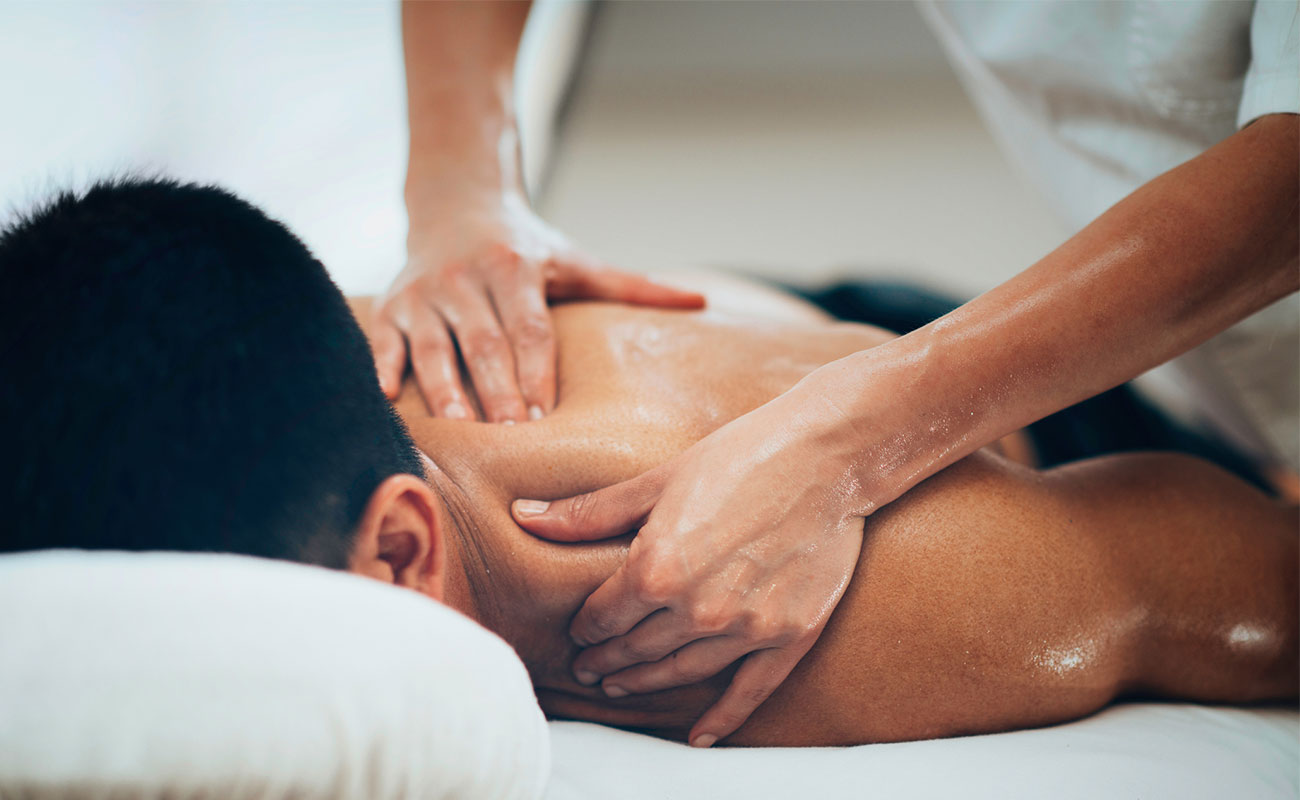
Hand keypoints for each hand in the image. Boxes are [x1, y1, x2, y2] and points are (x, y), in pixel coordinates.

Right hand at [373, 194, 703, 420]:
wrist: (455, 202)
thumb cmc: (526, 247)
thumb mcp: (577, 260)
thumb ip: (632, 285)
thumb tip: (700, 301)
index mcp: (515, 269)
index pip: (528, 328)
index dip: (535, 370)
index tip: (543, 415)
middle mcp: (466, 279)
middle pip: (484, 343)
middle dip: (495, 390)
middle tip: (506, 436)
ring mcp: (424, 293)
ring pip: (433, 346)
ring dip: (443, 389)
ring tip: (458, 430)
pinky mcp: (392, 305)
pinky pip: (384, 340)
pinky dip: (383, 368)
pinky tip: (386, 400)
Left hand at [511, 377, 869, 746]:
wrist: (827, 456)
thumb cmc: (740, 455)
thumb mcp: (658, 480)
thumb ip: (591, 512)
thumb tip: (525, 515)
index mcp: (657, 567)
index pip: (604, 615)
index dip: (586, 627)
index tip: (579, 632)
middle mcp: (697, 607)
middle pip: (636, 649)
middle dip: (607, 660)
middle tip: (588, 670)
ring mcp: (746, 627)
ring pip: (682, 672)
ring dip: (646, 683)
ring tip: (621, 686)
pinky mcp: (789, 635)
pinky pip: (749, 690)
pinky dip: (722, 718)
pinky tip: (699, 735)